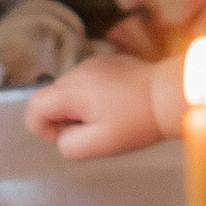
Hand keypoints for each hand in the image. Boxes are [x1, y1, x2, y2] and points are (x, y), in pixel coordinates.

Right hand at [26, 48, 160, 162]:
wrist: (171, 94)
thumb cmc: (137, 121)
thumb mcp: (100, 143)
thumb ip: (69, 144)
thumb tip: (61, 135)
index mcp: (72, 90)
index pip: (34, 106)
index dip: (42, 127)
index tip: (68, 134)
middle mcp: (78, 71)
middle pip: (52, 98)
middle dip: (65, 118)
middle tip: (96, 128)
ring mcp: (93, 63)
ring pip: (70, 90)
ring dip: (80, 106)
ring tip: (110, 115)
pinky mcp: (108, 62)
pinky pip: (87, 81)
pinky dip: (94, 95)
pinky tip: (118, 103)